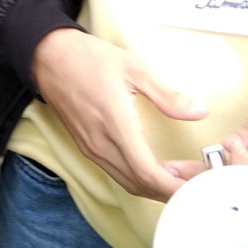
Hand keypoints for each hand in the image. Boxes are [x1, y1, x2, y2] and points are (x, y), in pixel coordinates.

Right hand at [31, 29, 207, 200]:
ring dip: (156, 186)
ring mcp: (91, 148)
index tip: (199, 184)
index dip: (175, 186)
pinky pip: (117, 172)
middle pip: (140, 186)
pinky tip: (156, 167)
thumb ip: (167, 95)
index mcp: (115, 124)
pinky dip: (140, 178)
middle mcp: (101, 143)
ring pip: (128, 182)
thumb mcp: (134, 68)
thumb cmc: (89, 58)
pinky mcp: (87, 147)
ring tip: (182, 175)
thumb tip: (199, 111)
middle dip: (171, 190)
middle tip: (199, 180)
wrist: (48, 57)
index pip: (147, 173)